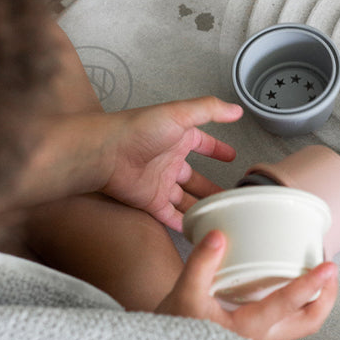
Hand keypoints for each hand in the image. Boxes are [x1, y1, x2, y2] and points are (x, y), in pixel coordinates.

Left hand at [99, 97, 242, 230]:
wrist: (105, 153)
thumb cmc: (136, 130)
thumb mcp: (179, 113)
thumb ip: (209, 110)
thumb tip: (235, 109)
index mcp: (177, 138)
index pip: (202, 143)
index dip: (216, 150)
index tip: (230, 156)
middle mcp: (168, 160)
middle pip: (194, 177)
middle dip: (209, 186)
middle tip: (227, 196)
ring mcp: (159, 182)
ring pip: (184, 198)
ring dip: (199, 206)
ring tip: (217, 215)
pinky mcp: (149, 200)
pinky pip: (169, 215)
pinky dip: (182, 222)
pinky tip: (195, 229)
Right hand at [155, 230, 338, 339]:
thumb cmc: (175, 326)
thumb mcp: (183, 294)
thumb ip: (200, 264)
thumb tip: (217, 235)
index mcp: (248, 328)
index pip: (288, 304)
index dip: (311, 284)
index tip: (328, 266)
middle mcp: (262, 337)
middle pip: (310, 320)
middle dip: (327, 295)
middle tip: (331, 267)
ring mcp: (262, 339)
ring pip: (303, 324)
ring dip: (318, 300)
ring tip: (321, 274)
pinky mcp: (258, 335)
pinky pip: (290, 322)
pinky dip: (301, 303)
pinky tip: (295, 284)